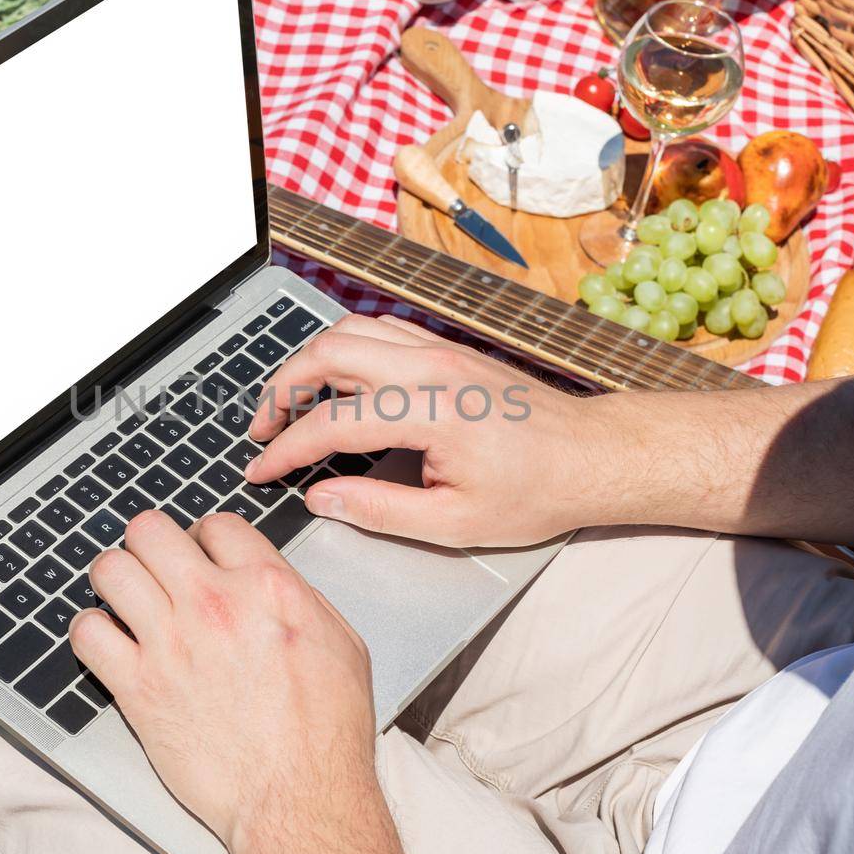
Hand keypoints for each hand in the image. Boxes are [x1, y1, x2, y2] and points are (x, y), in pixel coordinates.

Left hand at [69, 510, 376, 853]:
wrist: (297, 799)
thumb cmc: (327, 733)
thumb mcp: (340, 643)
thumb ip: (297, 596)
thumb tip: (266, 578)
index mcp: (268, 586)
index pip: (215, 524)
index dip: (205, 538)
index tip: (201, 558)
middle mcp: (214, 603)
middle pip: (150, 530)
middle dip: (150, 545)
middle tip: (156, 570)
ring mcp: (170, 643)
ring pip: (111, 569)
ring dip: (115, 580)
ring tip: (125, 599)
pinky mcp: (137, 687)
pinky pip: (86, 633)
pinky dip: (91, 632)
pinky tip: (109, 644)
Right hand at [245, 314, 600, 547]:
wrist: (593, 456)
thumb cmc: (538, 491)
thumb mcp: (455, 523)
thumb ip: (379, 509)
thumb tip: (322, 499)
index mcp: (433, 412)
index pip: (332, 422)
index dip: (285, 450)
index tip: (260, 470)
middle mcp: (433, 368)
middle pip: (328, 353)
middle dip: (280, 389)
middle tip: (262, 430)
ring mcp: (441, 351)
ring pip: (350, 331)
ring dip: (308, 363)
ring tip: (289, 406)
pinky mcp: (448, 349)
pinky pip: (379, 331)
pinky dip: (343, 350)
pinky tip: (334, 384)